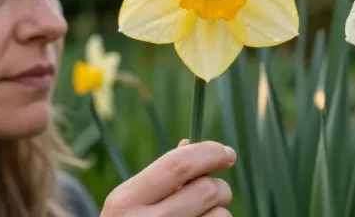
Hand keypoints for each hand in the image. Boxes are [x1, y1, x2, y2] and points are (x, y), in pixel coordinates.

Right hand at [102, 139, 235, 215]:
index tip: (228, 153)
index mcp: (126, 202)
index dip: (209, 153)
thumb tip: (192, 144)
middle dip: (219, 186)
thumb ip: (161, 175)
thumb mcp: (131, 202)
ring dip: (218, 212)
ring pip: (221, 216)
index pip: (178, 165)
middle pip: (207, 189)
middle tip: (213, 191)